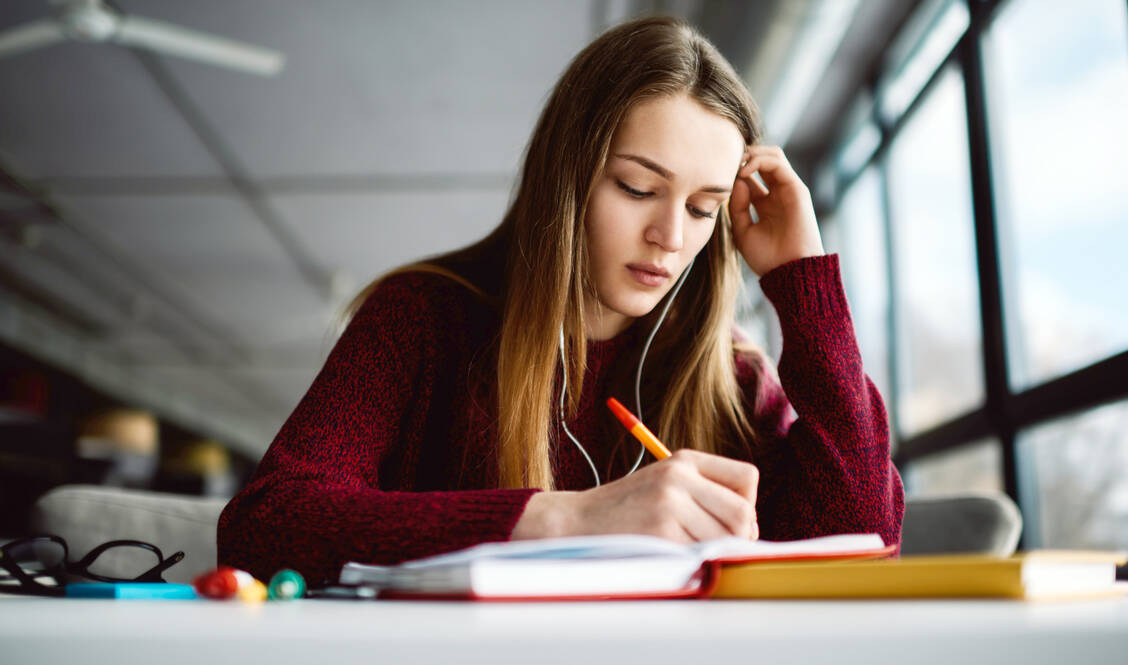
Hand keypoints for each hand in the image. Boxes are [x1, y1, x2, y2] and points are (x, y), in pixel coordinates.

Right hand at [511, 449, 758, 542]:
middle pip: (743, 513)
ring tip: (688, 550)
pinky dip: (694, 562)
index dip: (747, 504)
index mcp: (684, 460)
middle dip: (738, 537)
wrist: (576, 521)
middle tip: (715, 546)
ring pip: (725, 538)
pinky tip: (673, 557)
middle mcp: (679, 476)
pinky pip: (701, 554)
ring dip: (713, 553)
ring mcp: (669, 503)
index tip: (728, 520)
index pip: (747, 478)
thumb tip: (751, 527)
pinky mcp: (661, 531)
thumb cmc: (626, 510)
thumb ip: (705, 494)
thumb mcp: (665, 485)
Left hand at [729, 145, 824, 275]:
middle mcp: (777, 194)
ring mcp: (788, 190)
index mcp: (764, 204)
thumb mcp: (742, 231)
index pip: (749, 177)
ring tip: (735, 164)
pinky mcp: (796, 188)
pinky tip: (743, 172)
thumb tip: (736, 182)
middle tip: (725, 161)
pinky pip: (778, 162)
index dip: (733, 172)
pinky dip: (759, 160)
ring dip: (751, 153)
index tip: (716, 176)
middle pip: (762, 161)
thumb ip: (737, 206)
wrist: (789, 271)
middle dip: (743, 156)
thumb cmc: (767, 258)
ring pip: (772, 155)